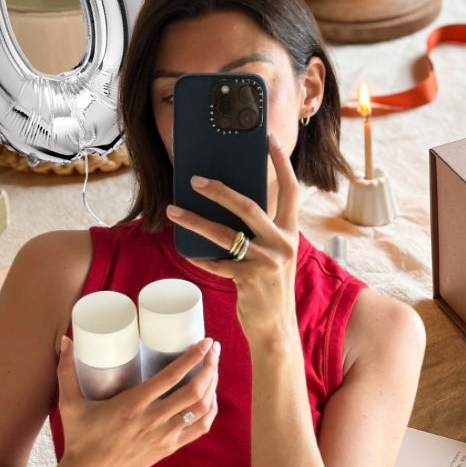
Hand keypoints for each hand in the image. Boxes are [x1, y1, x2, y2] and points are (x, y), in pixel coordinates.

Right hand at [51, 334, 220, 466]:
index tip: (204, 341)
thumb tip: (63, 340)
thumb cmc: (79, 438)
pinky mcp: (168, 449)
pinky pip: (199, 429)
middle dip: (209, 366)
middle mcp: (152, 420)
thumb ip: (66, 371)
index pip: (171, 377)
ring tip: (213, 366)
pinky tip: (210, 396)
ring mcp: (163, 436)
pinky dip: (210, 410)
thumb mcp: (70, 403)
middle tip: (213, 348)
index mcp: (131, 405)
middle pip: (194, 390)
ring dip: (212, 385)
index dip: (192, 357)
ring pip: (201, 409)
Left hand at [166, 137, 301, 339]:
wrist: (275, 328)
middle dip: (219, 190)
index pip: (291, 189)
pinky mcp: (250, 280)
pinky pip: (217, 263)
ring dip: (195, 221)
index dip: (280, 162)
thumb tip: (229, 202)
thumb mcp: (274, 253)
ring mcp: (267, 261)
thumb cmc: (269, 286)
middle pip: (249, 206)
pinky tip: (187, 252)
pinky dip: (199, 257)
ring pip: (225, 233)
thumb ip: (261, 230)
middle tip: (195, 179)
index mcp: (290, 231)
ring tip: (174, 211)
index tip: (268, 138)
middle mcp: (283, 242)